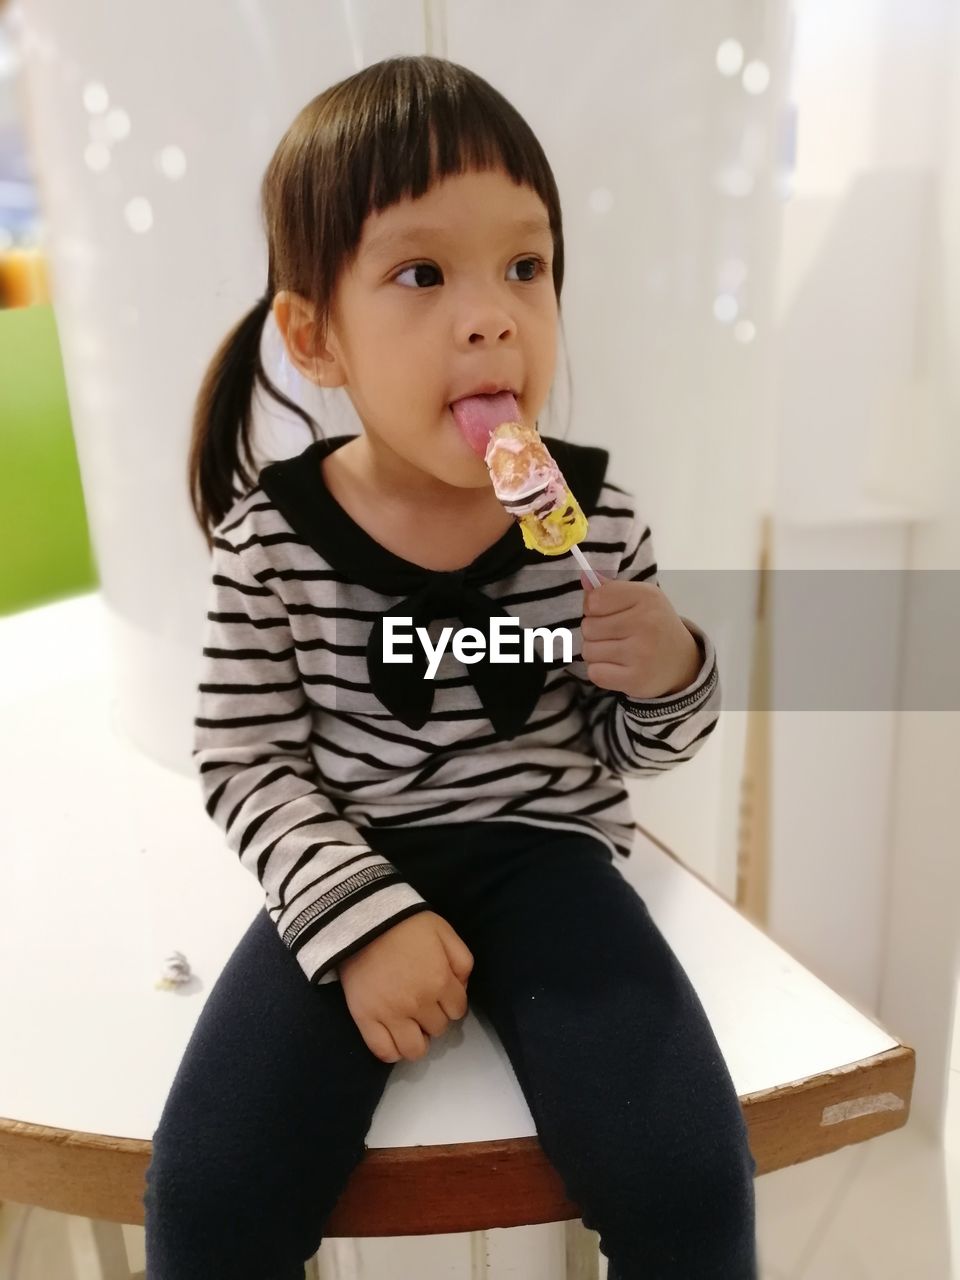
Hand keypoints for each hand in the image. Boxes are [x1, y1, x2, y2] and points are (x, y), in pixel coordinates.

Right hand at [338, 911, 473, 1063]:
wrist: (362, 920)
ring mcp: (391, 1014)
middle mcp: (418, 1003)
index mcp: (440, 981)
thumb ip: (462, 960)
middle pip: (438, 1029)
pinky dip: (393, 1051)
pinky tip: (395, 1037)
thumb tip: (462, 988)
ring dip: (418, 1039)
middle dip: (435, 1016)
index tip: (441, 993)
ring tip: (411, 1025)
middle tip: (423, 1002)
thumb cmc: (406, 924)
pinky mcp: (365, 1018)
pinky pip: (383, 1052)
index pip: (458, 1010)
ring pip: (415, 1049)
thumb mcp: (445, 931)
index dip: (451, 1002)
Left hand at [579, 571, 701, 699]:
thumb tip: (585, 578)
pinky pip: (594, 673)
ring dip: (596, 653)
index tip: (609, 614)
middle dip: (595, 633)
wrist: (681, 663)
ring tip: (617, 652)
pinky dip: (601, 672)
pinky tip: (618, 668)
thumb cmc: (654, 625)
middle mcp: (646, 622)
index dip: (593, 608)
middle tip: (616, 636)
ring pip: (588, 651)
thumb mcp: (639, 599)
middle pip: (588, 627)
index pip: (594, 600)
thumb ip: (609, 588)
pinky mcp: (636, 679)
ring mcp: (642, 653)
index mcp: (647, 596)